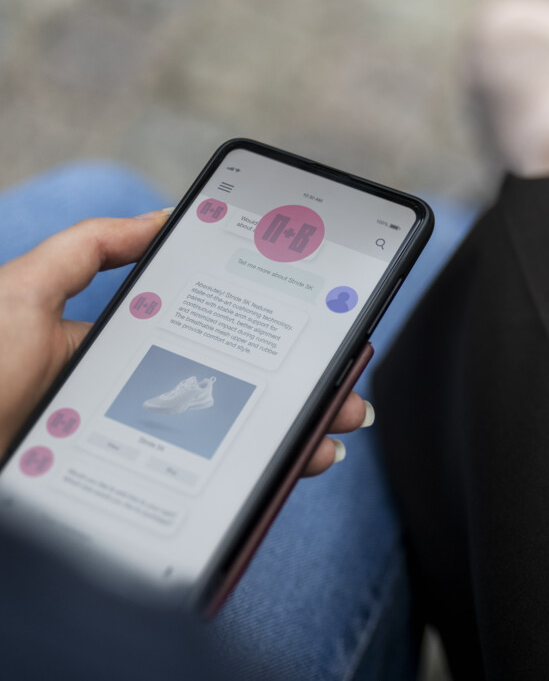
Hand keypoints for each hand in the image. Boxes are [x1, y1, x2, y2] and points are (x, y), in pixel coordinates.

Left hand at [0, 213, 369, 475]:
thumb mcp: (23, 291)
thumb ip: (90, 249)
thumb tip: (168, 215)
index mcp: (114, 358)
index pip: (210, 345)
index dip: (269, 339)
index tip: (317, 326)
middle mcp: (134, 409)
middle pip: (238, 401)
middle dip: (302, 393)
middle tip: (349, 389)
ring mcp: (138, 459)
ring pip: (234, 453)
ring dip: (295, 440)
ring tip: (334, 429)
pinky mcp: (133, 500)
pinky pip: (204, 499)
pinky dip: (255, 491)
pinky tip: (286, 474)